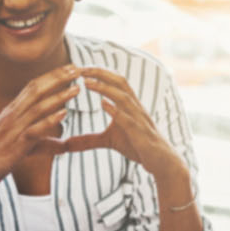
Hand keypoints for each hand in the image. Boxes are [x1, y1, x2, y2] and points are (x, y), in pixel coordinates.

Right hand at [0, 66, 84, 194]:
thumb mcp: (22, 146)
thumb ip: (44, 143)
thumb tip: (64, 146)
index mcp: (12, 111)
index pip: (33, 87)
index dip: (52, 76)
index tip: (70, 68)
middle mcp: (12, 115)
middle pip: (36, 89)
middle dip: (57, 77)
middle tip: (77, 68)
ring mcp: (12, 129)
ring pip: (37, 107)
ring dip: (58, 97)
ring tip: (76, 89)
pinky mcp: (14, 146)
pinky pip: (34, 130)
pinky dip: (49, 121)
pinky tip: (64, 114)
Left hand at [58, 67, 185, 181]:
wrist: (162, 162)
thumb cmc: (138, 147)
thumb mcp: (109, 141)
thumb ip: (90, 140)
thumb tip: (68, 143)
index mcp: (129, 105)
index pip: (115, 81)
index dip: (99, 72)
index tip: (80, 68)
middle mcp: (135, 107)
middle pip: (119, 82)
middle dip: (100, 73)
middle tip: (81, 69)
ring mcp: (139, 120)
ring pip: (123, 97)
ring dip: (104, 88)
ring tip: (87, 83)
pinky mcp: (140, 134)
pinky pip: (128, 119)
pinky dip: (115, 111)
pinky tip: (103, 104)